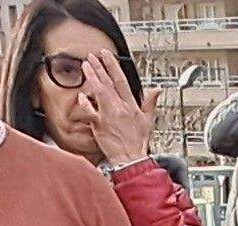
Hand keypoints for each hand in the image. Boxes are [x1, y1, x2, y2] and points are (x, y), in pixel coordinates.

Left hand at [81, 49, 157, 168]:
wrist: (131, 160)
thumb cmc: (138, 143)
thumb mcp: (148, 122)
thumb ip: (150, 103)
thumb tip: (156, 91)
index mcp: (131, 106)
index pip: (121, 80)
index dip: (113, 66)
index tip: (106, 55)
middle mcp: (120, 108)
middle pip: (108, 83)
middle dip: (99, 67)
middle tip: (91, 56)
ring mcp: (109, 116)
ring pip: (99, 92)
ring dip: (92, 78)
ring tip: (85, 66)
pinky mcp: (100, 125)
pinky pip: (90, 111)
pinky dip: (85, 103)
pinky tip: (81, 95)